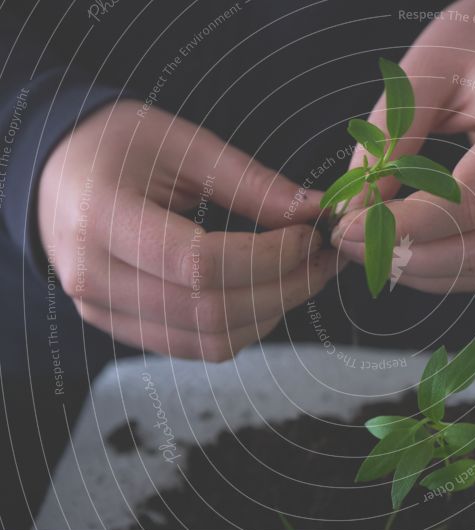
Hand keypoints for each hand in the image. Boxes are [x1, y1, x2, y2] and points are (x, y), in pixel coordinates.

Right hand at [39, 101, 338, 360]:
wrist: (60, 174)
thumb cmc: (121, 147)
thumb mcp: (185, 145)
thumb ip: (251, 182)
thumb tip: (314, 212)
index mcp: (102, 219)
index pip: (200, 263)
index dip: (268, 258)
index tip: (309, 236)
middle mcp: (96, 277)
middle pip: (210, 311)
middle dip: (284, 289)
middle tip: (321, 259)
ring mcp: (105, 311)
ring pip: (209, 340)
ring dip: (271, 312)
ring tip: (303, 274)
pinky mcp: (123, 328)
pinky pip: (197, 347)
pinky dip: (244, 326)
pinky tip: (268, 292)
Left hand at [333, 0, 474, 292]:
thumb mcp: (427, 66)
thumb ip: (390, 135)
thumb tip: (356, 207)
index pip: (471, 200)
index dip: (408, 226)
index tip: (350, 228)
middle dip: (411, 258)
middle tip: (353, 244)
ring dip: (427, 271)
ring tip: (375, 250)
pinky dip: (450, 268)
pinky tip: (410, 251)